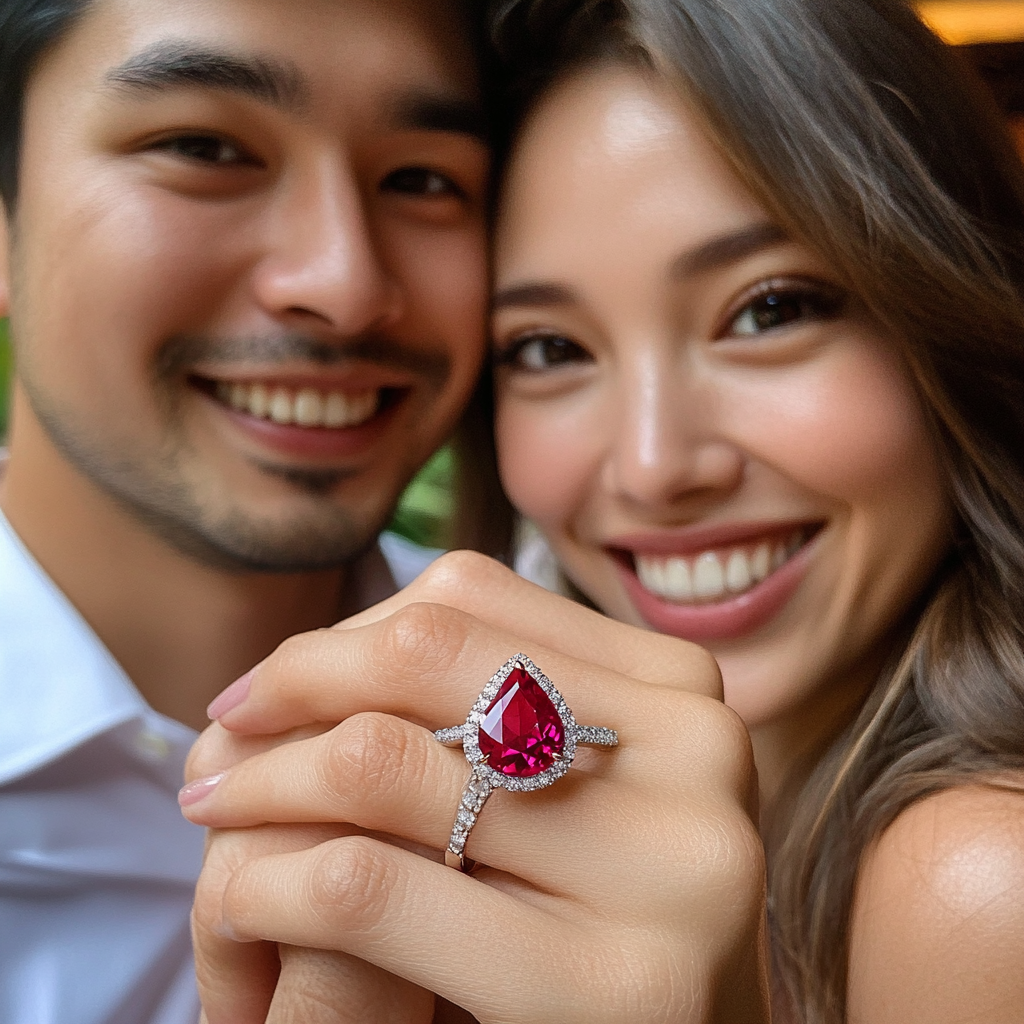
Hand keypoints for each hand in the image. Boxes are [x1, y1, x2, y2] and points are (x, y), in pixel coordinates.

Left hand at [185, 552, 769, 1023]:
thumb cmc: (599, 914)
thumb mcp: (575, 782)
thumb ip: (497, 696)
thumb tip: (326, 649)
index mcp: (684, 687)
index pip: (467, 596)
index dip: (342, 630)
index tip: (269, 684)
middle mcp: (700, 752)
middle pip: (423, 655)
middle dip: (293, 684)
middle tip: (223, 732)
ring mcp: (670, 870)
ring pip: (384, 761)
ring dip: (262, 781)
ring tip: (216, 806)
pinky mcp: (616, 990)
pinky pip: (371, 888)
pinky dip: (273, 883)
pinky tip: (246, 898)